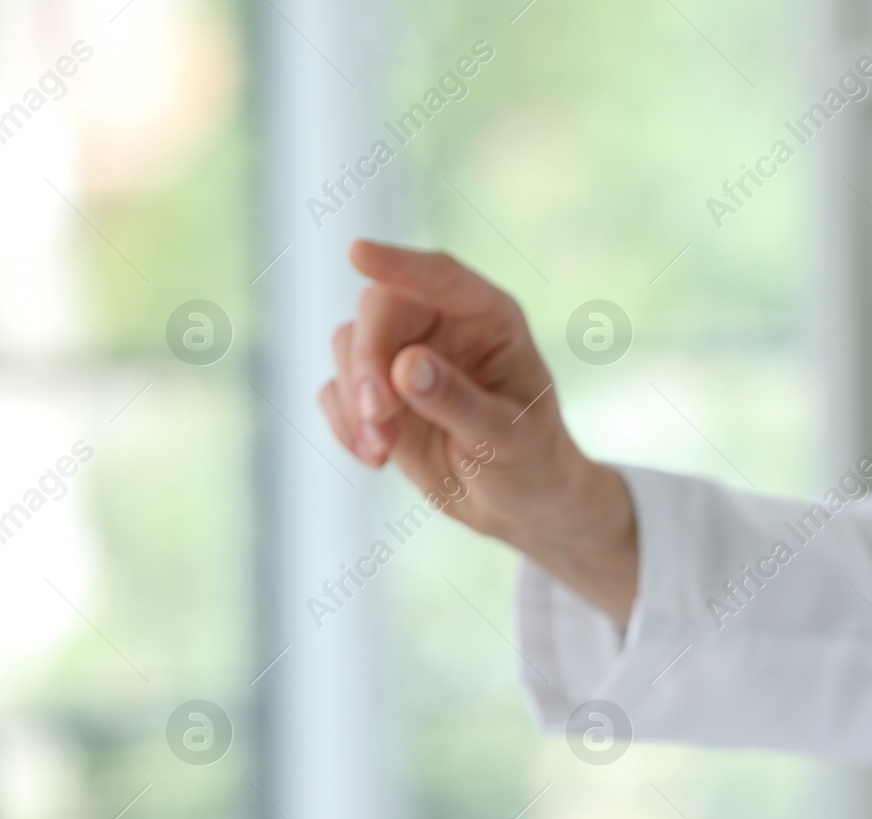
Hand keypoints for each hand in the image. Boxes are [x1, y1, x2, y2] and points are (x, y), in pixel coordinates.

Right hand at [320, 240, 637, 622]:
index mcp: (489, 318)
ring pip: (347, 345)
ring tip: (381, 451)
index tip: (358, 254)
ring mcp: (404, 354)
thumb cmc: (530, 461)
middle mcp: (443, 325)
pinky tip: (375, 458)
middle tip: (376, 414)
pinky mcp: (376, 391)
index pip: (440, 276)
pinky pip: (334, 389)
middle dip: (366, 360)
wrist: (518, 503)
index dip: (399, 263)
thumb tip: (404, 365)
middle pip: (379, 310)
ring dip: (353, 401)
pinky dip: (343, 423)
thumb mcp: (506, 437)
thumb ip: (458, 401)